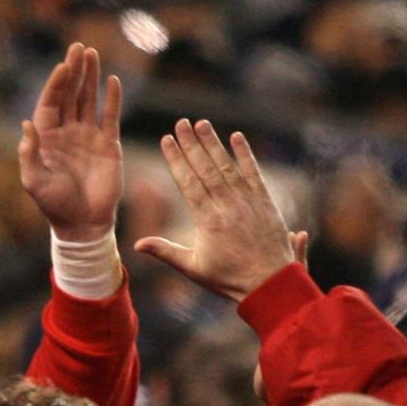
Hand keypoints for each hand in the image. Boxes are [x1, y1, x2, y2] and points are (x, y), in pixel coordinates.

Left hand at [19, 43, 122, 241]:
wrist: (83, 223)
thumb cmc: (54, 206)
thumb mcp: (34, 182)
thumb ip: (28, 154)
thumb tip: (26, 123)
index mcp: (47, 140)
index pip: (50, 105)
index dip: (55, 85)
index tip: (62, 66)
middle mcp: (67, 134)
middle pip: (70, 96)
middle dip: (73, 72)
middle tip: (78, 48)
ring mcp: (88, 137)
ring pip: (89, 100)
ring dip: (90, 78)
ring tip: (92, 54)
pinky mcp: (108, 144)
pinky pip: (110, 116)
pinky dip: (112, 99)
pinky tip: (113, 81)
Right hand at [134, 120, 294, 302]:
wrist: (269, 283)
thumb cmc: (228, 279)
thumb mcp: (192, 268)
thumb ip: (165, 251)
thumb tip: (137, 244)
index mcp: (207, 220)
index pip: (188, 182)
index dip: (176, 159)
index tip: (166, 140)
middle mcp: (227, 206)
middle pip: (206, 168)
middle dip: (192, 144)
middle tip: (180, 123)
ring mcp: (247, 201)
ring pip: (227, 166)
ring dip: (214, 143)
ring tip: (202, 124)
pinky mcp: (264, 201)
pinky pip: (253, 173)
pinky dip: (245, 154)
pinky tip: (237, 137)